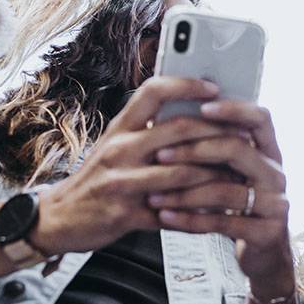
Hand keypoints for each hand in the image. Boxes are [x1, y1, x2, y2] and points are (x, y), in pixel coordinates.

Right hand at [31, 78, 229, 254]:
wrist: (57, 219)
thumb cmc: (96, 179)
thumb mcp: (114, 145)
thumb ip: (146, 129)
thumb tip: (193, 113)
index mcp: (119, 127)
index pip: (153, 91)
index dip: (186, 84)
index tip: (214, 87)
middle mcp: (119, 149)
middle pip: (177, 130)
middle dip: (217, 132)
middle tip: (245, 135)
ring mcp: (121, 182)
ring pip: (181, 172)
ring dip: (215, 174)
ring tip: (239, 174)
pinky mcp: (126, 215)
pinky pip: (172, 214)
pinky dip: (198, 214)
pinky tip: (217, 214)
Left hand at [148, 101, 295, 299]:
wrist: (265, 254)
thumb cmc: (240, 206)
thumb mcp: (235, 174)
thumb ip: (217, 150)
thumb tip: (173, 118)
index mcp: (270, 152)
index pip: (260, 118)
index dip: (233, 109)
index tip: (201, 107)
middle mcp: (276, 174)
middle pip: (239, 149)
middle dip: (195, 150)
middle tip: (160, 154)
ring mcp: (276, 204)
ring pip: (226, 190)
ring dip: (184, 192)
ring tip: (153, 194)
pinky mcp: (266, 232)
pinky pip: (222, 222)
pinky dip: (190, 219)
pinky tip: (165, 216)